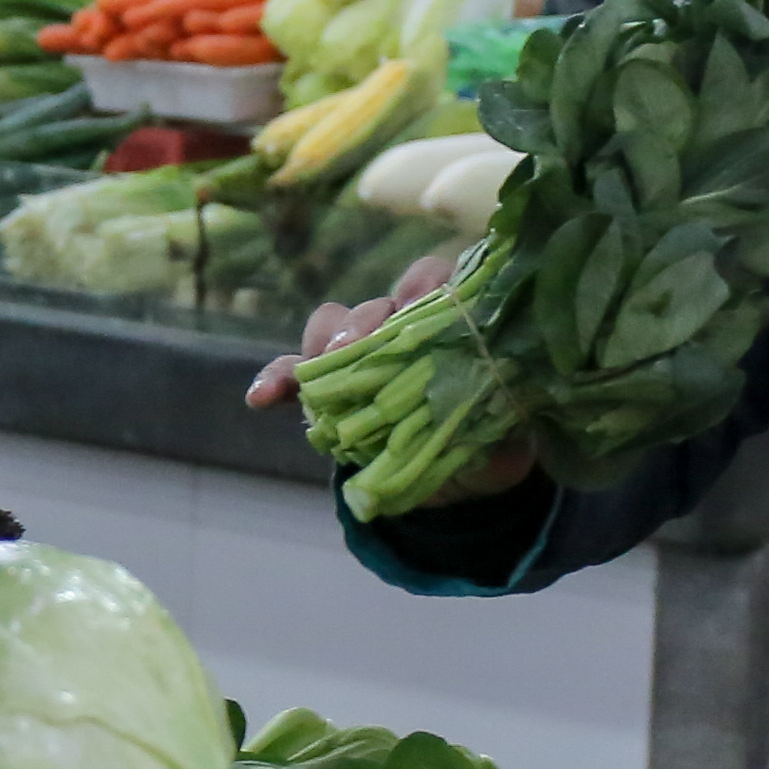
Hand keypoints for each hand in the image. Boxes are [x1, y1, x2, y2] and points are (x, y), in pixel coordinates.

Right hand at [249, 249, 539, 499]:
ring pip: (331, 325)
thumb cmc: (490, 442)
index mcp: (445, 324)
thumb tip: (503, 402)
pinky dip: (275, 379)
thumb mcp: (508, 431)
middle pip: (374, 306)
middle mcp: (398, 329)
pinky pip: (291, 373)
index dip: (423, 284)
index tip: (418, 304)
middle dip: (364, 322)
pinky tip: (260, 397)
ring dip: (322, 343)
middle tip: (360, 347)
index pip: (432, 282)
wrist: (458, 486)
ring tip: (316, 375)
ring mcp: (357, 358)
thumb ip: (506, 414)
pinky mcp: (325, 391)